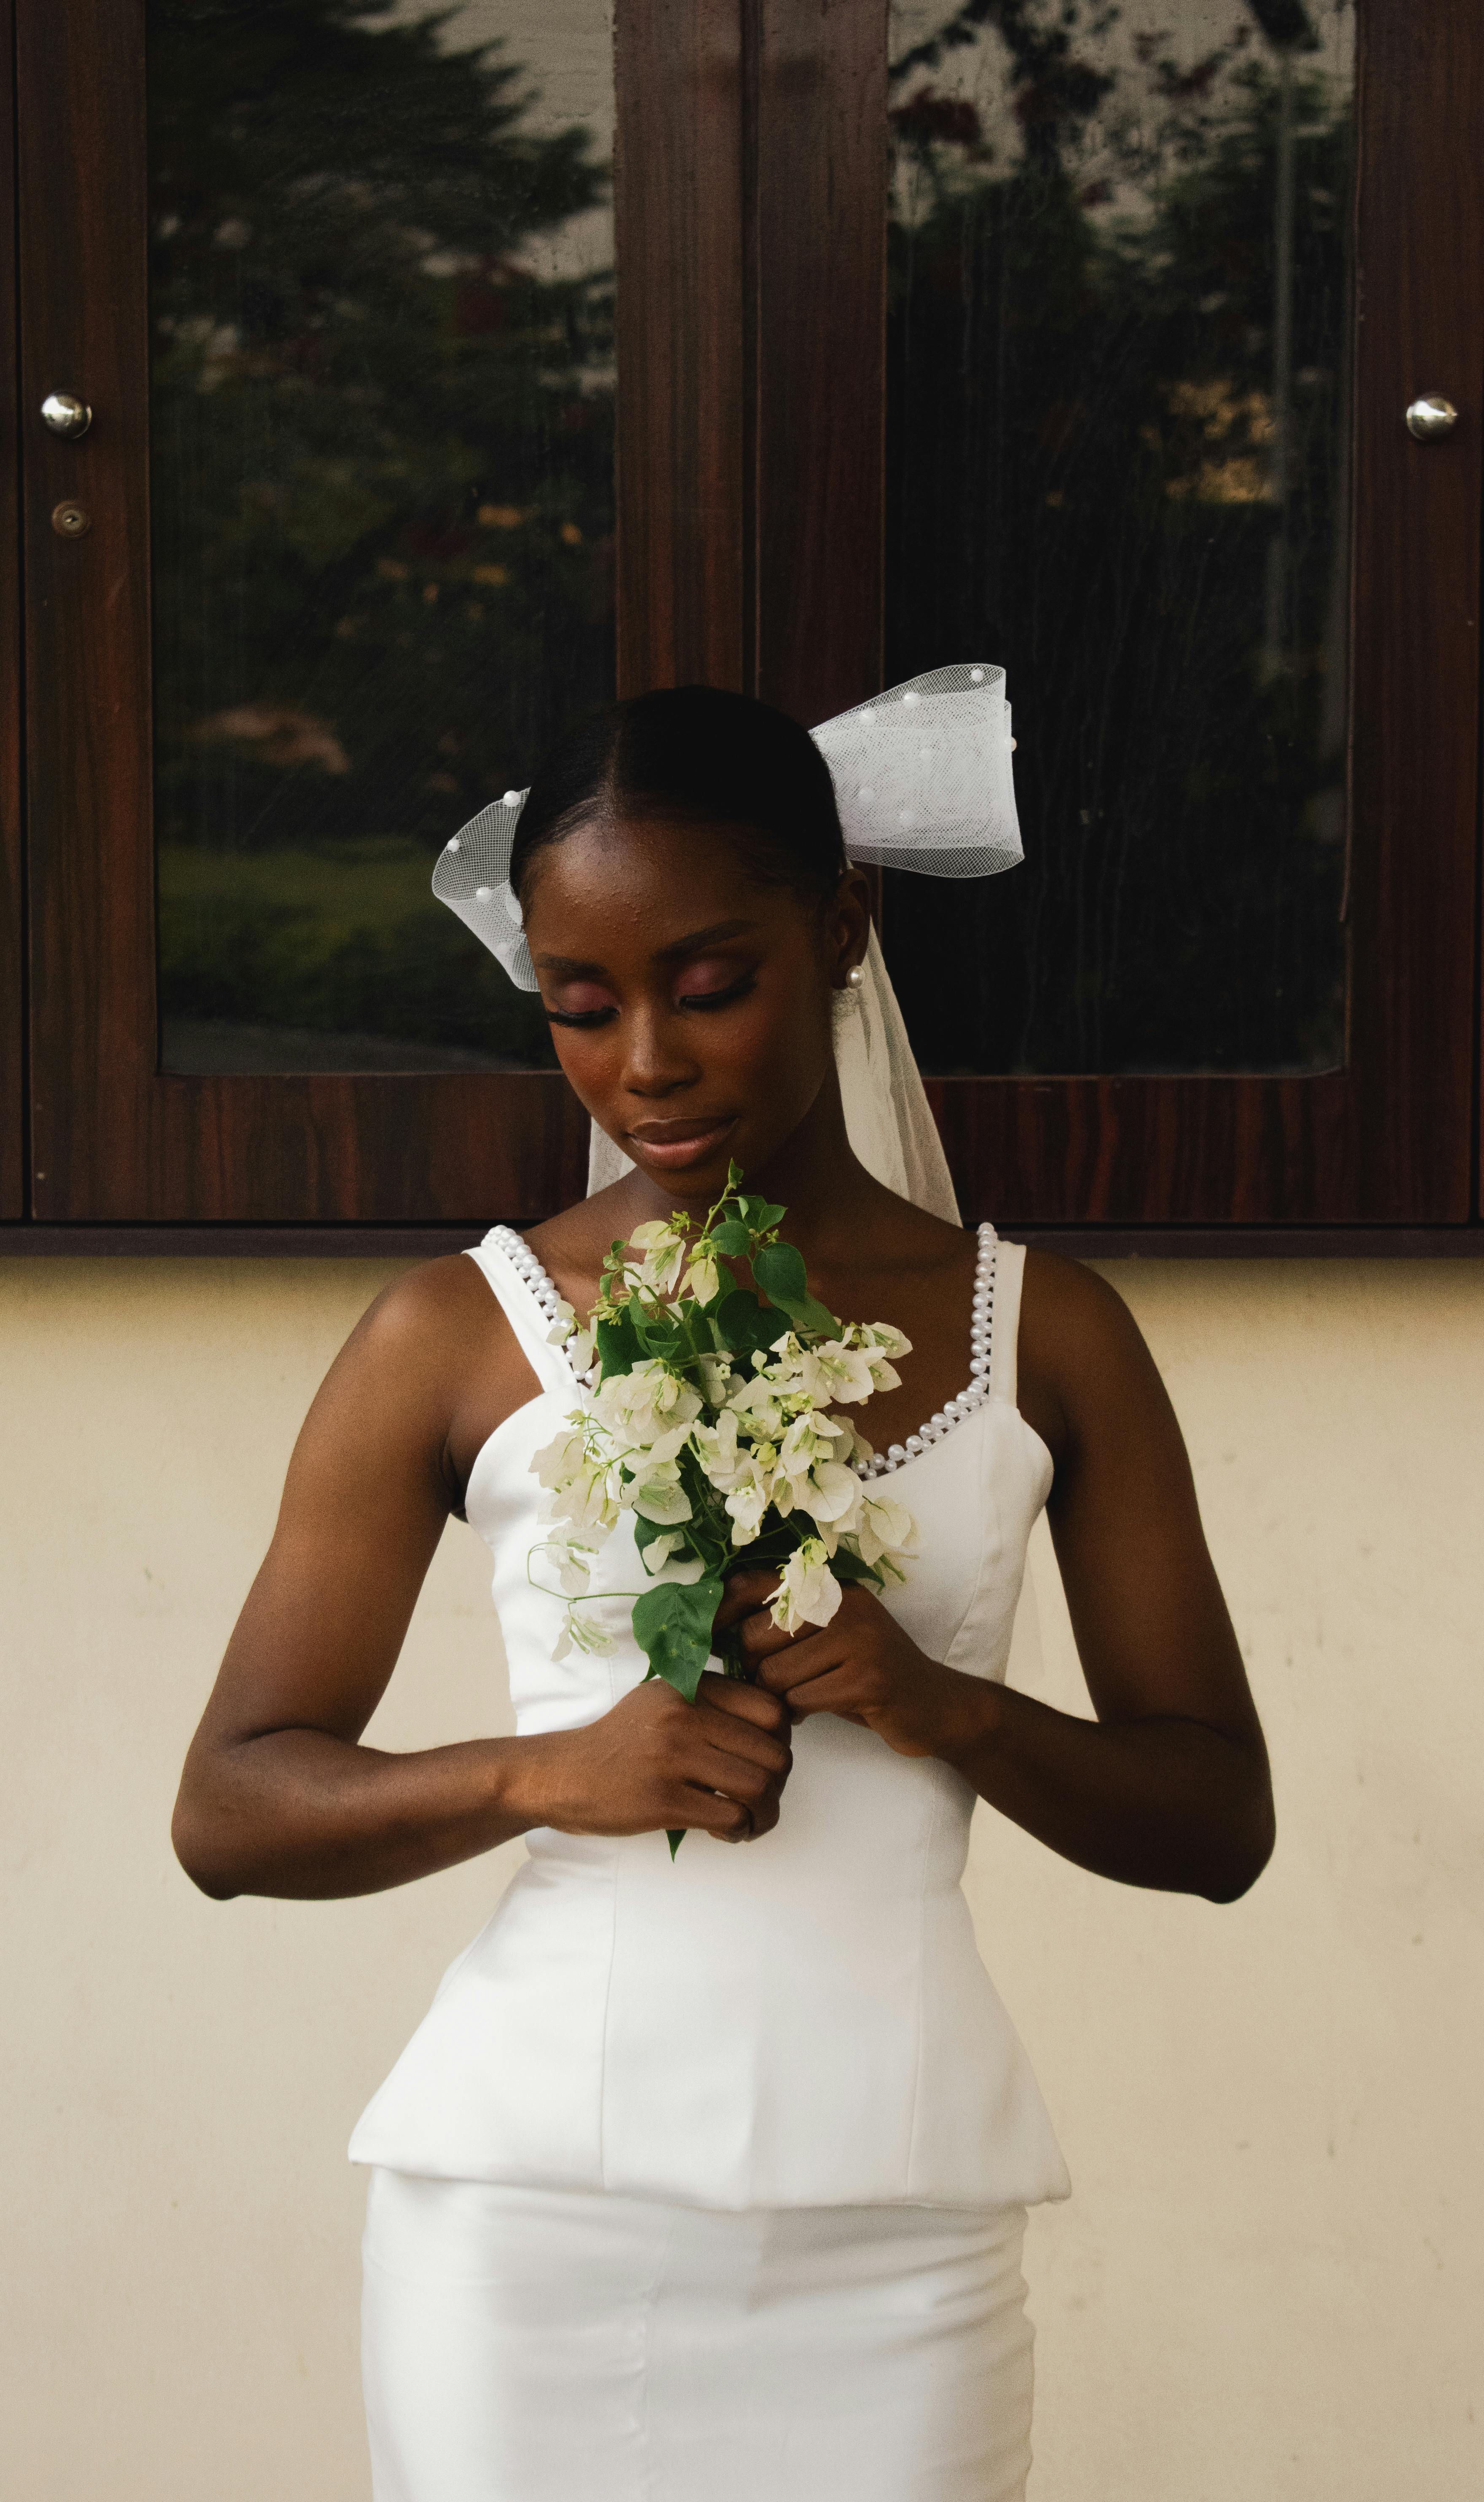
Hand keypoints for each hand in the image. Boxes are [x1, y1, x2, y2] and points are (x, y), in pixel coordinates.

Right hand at [532, 1671, 792, 1842]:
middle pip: (773, 1753)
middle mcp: (685, 1716)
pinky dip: (740, 1830)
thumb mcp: (663, 1701)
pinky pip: (730, 1817)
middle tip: (760, 1798)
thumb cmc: (619, 1743)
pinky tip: (727, 1832)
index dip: (782, 1741)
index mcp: (690, 1688)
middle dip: (778, 1784)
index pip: (772, 1710)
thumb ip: (711, 1703)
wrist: (563, 1775)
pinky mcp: (663, 1799)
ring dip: (765, 1813)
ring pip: (758, 1786)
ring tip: (748, 1821)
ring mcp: (673, 1757)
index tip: (765, 1759)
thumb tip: (775, 1726)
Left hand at [714, 1572, 995, 1763]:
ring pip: (775, 1674)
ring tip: (801, 1697)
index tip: (709, 1637)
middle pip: (756, 1636)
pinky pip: (801, 1700)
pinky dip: (800, 1714)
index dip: (722, 1611)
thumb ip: (787, 1625)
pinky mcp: (868, 1679)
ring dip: (780, 1696)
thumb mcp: (831, 1636)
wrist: (938, 1706)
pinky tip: (816, 1711)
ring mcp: (860, 1639)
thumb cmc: (868, 1674)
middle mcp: (845, 1603)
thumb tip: (717, 1629)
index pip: (754, 1584)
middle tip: (773, 1682)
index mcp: (831, 1586)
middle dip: (755, 1668)